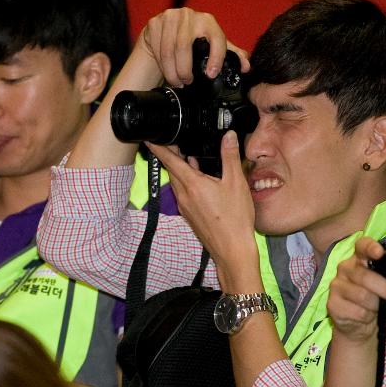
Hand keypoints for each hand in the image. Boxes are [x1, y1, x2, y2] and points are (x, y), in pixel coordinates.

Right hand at [136, 7, 248, 88]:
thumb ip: (230, 55)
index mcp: (207, 21)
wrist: (164, 32)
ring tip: (177, 81)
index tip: (211, 74)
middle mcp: (189, 15)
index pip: (216, 38)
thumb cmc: (191, 41)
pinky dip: (162, 65)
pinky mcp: (155, 23)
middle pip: (184, 47)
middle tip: (187, 82)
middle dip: (185, 70)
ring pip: (169, 50)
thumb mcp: (212, 46)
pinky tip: (167, 71)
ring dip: (172, 71)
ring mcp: (170, 17)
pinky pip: (157, 49)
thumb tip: (247, 67)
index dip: (216, 58)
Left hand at [146, 133, 260, 288]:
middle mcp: (184, 196)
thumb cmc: (235, 219)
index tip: (149, 138)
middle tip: (173, 142)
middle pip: (172, 170)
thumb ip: (230, 156)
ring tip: (188, 157)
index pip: (170, 160)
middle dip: (171, 155)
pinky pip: (183, 193)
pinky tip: (198, 180)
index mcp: (192, 185)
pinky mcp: (190, 215)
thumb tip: (228, 136)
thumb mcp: (236, 183)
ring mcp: (185, 207)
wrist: (232, 250)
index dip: (159, 147)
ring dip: (180, 169)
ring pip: (177, 182)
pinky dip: (187, 182)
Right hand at [327, 237, 385, 343]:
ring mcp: (336, 285)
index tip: (379, 253)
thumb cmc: (373, 299)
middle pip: (364, 276)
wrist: (357, 324)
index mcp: (359, 258)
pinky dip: (366, 316)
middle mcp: (345, 268)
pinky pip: (356, 311)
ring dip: (374, 305)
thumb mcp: (384, 285)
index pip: (362, 246)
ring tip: (376, 308)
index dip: (370, 247)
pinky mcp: (332, 303)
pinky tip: (365, 316)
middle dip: (383, 287)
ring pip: (362, 295)